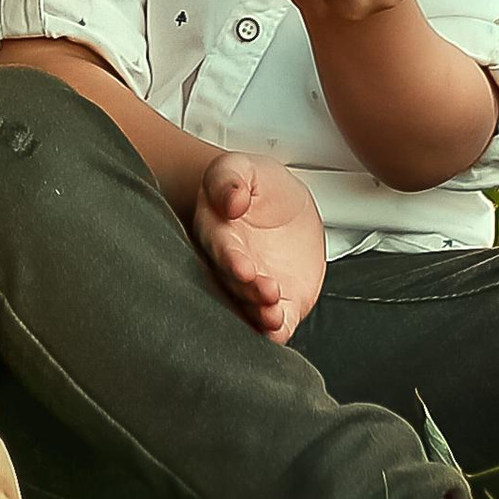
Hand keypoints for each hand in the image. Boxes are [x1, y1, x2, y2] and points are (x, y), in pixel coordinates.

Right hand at [191, 151, 322, 342]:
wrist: (281, 205)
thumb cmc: (253, 186)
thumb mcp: (243, 167)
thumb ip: (231, 179)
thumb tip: (232, 201)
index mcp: (217, 232)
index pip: (220, 249)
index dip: (231, 260)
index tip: (243, 266)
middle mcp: (231, 265)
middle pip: (234, 285)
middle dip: (249, 291)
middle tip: (267, 291)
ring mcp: (253, 287)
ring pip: (250, 310)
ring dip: (260, 317)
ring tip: (273, 314)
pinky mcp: (279, 303)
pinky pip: (275, 323)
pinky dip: (276, 331)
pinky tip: (279, 330)